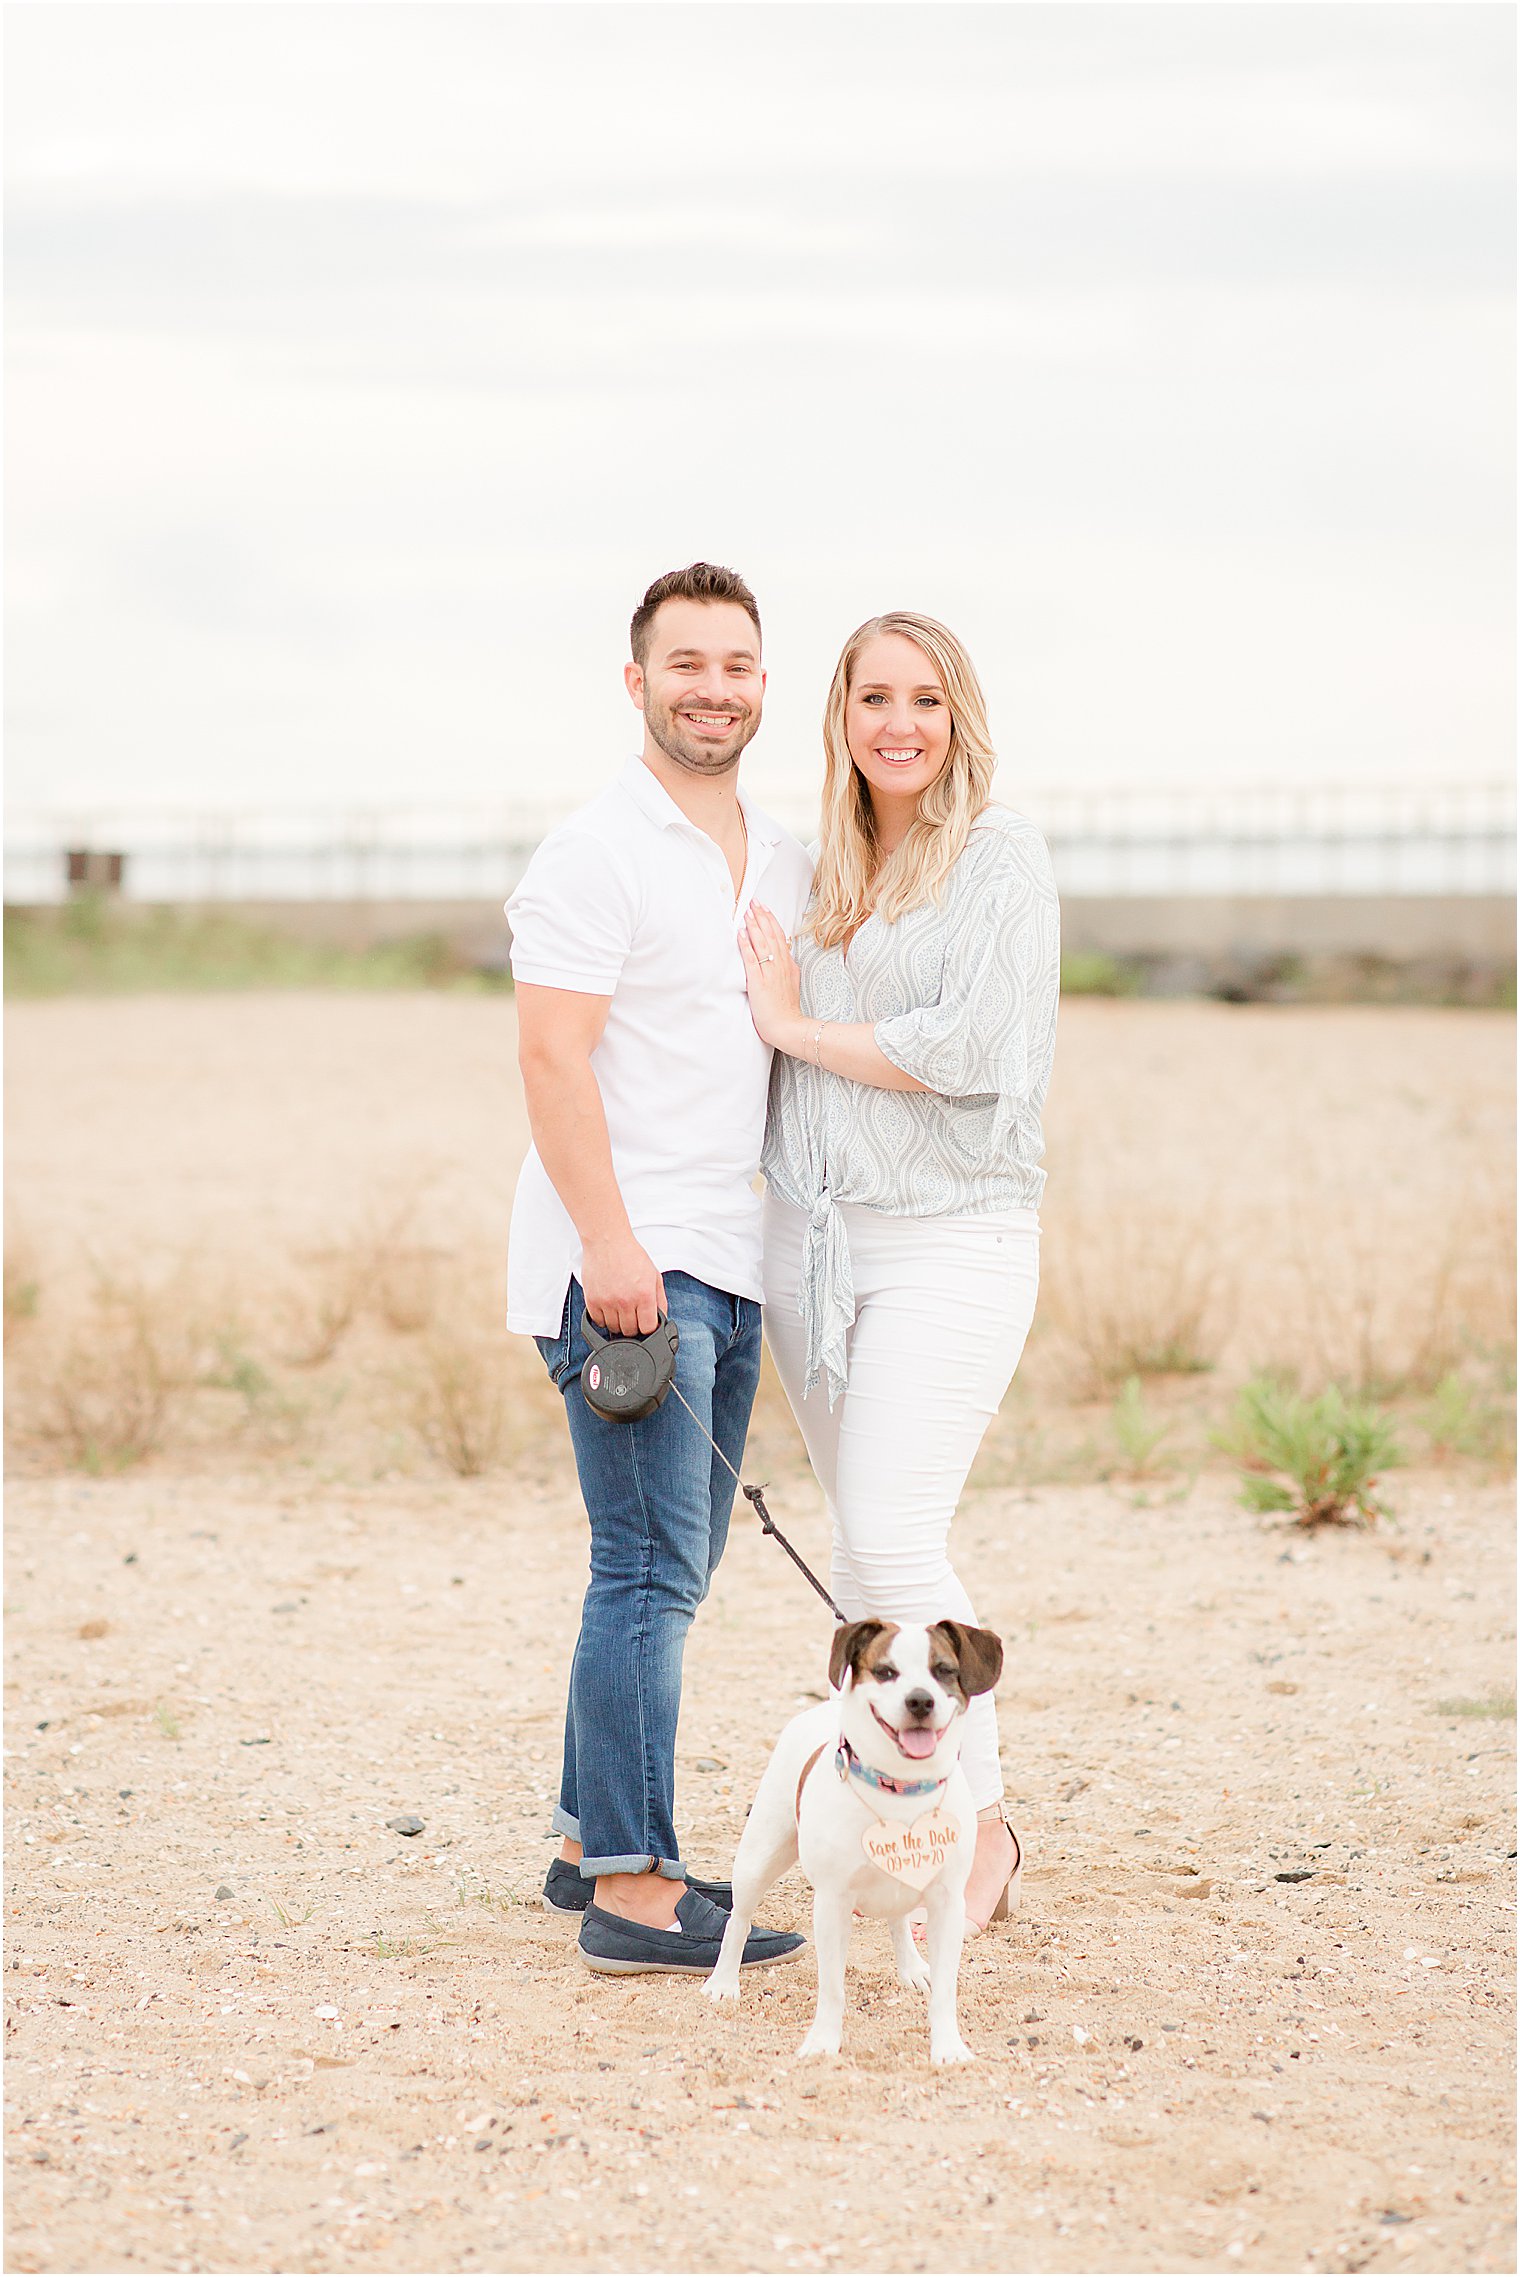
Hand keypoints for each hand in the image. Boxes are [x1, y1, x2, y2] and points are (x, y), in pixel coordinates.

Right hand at [581, 1234, 666, 1338]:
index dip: (648, 1327)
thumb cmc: (630, 1255)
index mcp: (644, 1295)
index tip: (646, 1322)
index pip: (648, 1328)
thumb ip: (660, 1299)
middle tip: (632, 1313)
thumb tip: (661, 1318)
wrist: (607, 1242)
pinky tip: (609, 1307)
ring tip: (620, 1308)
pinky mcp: (592, 1301)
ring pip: (613, 1329)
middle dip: (634, 1326)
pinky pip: (598, 1322)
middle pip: (630, 1331)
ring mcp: (607, 1302)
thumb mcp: (654, 1275)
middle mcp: (625, 1301)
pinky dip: (604, 1318)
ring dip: (618, 1323)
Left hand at [739, 901, 803, 1051]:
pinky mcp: (759, 982)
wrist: (789, 1027)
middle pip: (771, 935)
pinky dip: (746, 945)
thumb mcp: (791, 983)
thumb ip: (786, 968)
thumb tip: (783, 955)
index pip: (779, 936)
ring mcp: (770, 973)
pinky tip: (741, 934)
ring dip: (754, 925)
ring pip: (762, 943)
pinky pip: (752, 960)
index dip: (770, 920)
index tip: (763, 908)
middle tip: (753, 901)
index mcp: (787, 965)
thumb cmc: (787, 1010)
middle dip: (761, 916)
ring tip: (746, 911)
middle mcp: (780, 965)